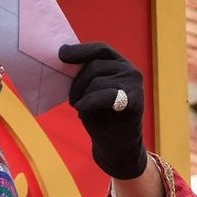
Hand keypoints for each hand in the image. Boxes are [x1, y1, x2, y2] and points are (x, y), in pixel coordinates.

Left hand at [59, 43, 147, 179]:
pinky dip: (90, 102)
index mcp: (120, 64)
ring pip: (97, 81)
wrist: (116, 146)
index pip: (100, 49)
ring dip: (82, 96)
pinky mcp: (133, 101)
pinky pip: (105, 95)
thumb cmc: (101, 117)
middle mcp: (130, 71)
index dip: (80, 51)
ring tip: (81, 109)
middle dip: (77, 83)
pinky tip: (82, 110)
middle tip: (72, 101)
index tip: (61, 54)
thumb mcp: (90, 91)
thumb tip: (64, 54)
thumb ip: (84, 74)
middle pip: (95, 66)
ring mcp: (134, 85)